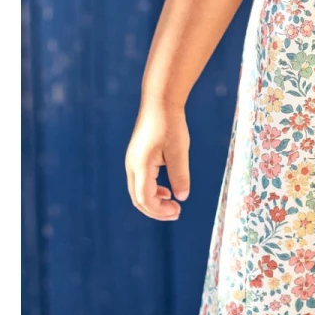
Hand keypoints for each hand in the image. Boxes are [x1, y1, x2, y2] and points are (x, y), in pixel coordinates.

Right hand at [125, 100, 190, 220]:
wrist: (159, 101)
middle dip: (156, 210)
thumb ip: (180, 175)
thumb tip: (182, 197)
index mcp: (140, 166)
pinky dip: (153, 190)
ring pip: (138, 191)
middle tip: (177, 213)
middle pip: (138, 199)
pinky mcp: (137, 157)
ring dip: (154, 201)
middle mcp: (132, 165)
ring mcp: (133, 161)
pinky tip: (167, 191)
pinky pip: (141, 181)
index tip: (178, 211)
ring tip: (174, 205)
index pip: (144, 199)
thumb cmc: (170, 124)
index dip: (159, 211)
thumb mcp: (179, 151)